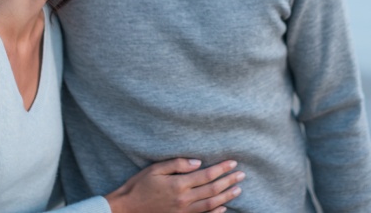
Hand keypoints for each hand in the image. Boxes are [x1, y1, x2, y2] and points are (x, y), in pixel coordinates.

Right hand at [105, 158, 243, 212]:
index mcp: (178, 184)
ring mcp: (184, 212)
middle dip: (228, 181)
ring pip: (211, 204)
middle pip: (212, 189)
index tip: (232, 162)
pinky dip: (215, 212)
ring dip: (226, 196)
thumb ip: (177, 164)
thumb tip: (198, 162)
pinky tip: (224, 208)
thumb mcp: (155, 169)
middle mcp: (184, 200)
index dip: (221, 168)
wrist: (128, 209)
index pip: (206, 175)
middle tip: (241, 174)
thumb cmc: (139, 185)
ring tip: (238, 189)